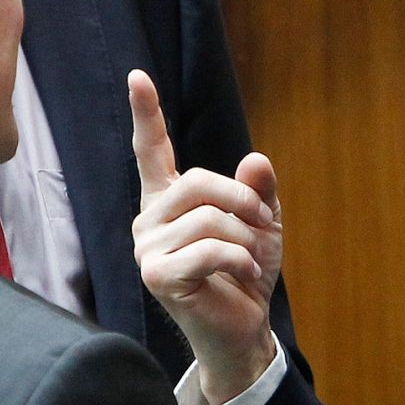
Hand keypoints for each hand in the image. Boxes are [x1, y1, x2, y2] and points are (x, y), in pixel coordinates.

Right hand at [129, 69, 281, 404]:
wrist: (242, 328)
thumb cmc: (246, 272)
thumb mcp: (261, 222)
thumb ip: (256, 190)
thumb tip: (255, 160)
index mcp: (168, 200)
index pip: (151, 151)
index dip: (146, 114)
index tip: (137, 76)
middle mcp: (150, 220)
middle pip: (196, 183)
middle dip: (241, 201)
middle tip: (266, 225)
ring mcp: (148, 249)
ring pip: (208, 219)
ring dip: (245, 239)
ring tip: (251, 261)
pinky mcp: (157, 276)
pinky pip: (209, 250)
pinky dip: (240, 261)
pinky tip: (245, 275)